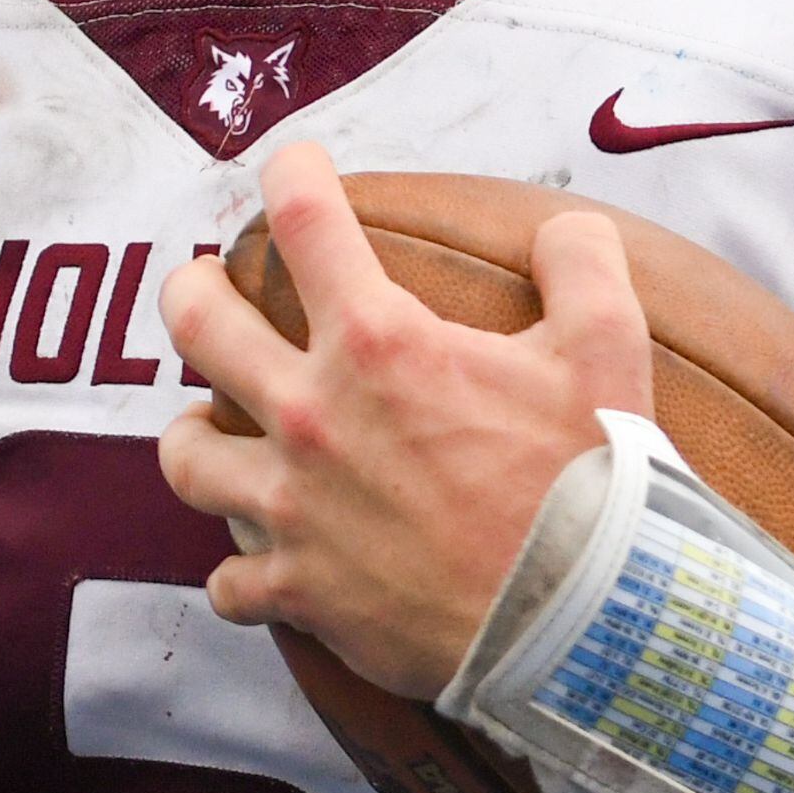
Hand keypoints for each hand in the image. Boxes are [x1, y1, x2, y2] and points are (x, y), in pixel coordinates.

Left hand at [157, 142, 652, 698]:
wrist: (582, 627)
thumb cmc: (593, 486)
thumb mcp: (609, 349)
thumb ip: (581, 265)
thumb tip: (562, 229)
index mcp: (380, 341)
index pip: (304, 217)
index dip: (291, 171)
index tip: (294, 165)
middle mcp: (313, 415)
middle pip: (197, 322)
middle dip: (192, 289)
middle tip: (208, 287)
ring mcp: (293, 508)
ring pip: (185, 456)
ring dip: (196, 434)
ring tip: (213, 426)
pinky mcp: (297, 592)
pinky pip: (229, 580)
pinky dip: (242, 570)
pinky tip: (263, 561)